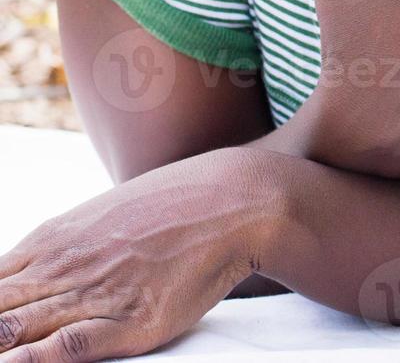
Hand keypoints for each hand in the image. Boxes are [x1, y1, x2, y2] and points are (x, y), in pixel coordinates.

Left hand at [0, 149, 270, 361]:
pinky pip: (65, 346)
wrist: (231, 200)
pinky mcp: (128, 321)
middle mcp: (58, 269)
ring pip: (9, 333)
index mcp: (45, 244)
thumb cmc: (170, 209)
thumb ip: (53, 251)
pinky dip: (32, 360)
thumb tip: (19, 275)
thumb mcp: (97, 219)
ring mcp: (91, 294)